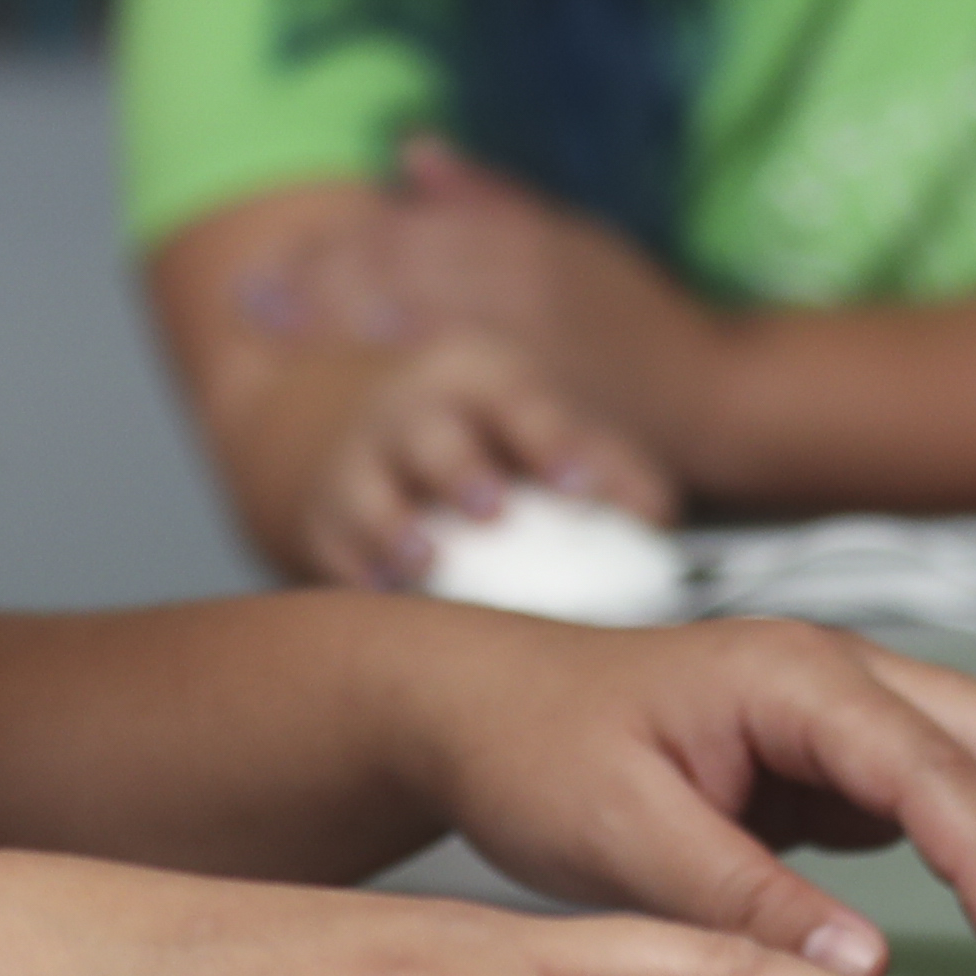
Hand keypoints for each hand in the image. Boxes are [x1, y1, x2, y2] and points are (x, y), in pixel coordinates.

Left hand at [245, 141, 724, 449]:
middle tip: (248, 300)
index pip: (403, 231)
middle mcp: (520, 281)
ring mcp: (530, 340)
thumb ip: (485, 199)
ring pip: (419, 317)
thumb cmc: (633, 317)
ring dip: (342, 321)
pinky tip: (354, 392)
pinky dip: (401, 384)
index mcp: (520, 239)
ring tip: (276, 329)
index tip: (269, 264)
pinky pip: (460, 387)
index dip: (329, 247)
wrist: (711, 394)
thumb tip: (411, 148)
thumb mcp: (569, 238)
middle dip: (316, 283)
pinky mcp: (542, 402)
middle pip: (398, 268)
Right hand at [282, 329, 676, 587]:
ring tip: (424, 559)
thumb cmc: (475, 433)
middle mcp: (411, 412)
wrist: (340, 416)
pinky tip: (378, 595)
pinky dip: (352, 574)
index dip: (550, 439)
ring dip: (395, 526)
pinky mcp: (319, 519)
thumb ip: (601, 464)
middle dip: (462, 470)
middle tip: (493, 509)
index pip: (517, 400)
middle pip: (433, 436)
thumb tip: (656, 518)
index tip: (579, 484)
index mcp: (477, 379)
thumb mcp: (531, 419)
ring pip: (368, 491)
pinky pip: (332, 549)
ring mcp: (356, 463)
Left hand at [371, 606, 975, 975]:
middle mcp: (840, 677)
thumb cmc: (536, 744)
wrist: (480, 707)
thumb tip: (860, 971)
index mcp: (791, 673)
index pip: (929, 765)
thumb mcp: (621, 833)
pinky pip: (959, 799)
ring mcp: (851, 717)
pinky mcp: (844, 765)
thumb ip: (742, 902)